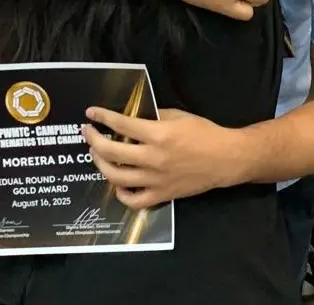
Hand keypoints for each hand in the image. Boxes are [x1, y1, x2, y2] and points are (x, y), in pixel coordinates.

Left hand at [82, 108, 239, 209]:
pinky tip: (118, 183)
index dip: (103, 116)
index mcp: (158, 134)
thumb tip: (133, 115)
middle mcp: (153, 158)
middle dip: (94, 140)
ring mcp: (155, 180)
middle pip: (112, 151)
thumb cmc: (204, 132)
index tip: (91, 112)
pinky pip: (133, 200)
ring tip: (97, 154)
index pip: (122, 124)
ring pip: (116, 176)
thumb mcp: (178, 116)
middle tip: (88, 132)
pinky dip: (121, 193)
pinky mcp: (161, 195)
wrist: (225, 159)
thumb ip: (154, 115)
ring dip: (101, 164)